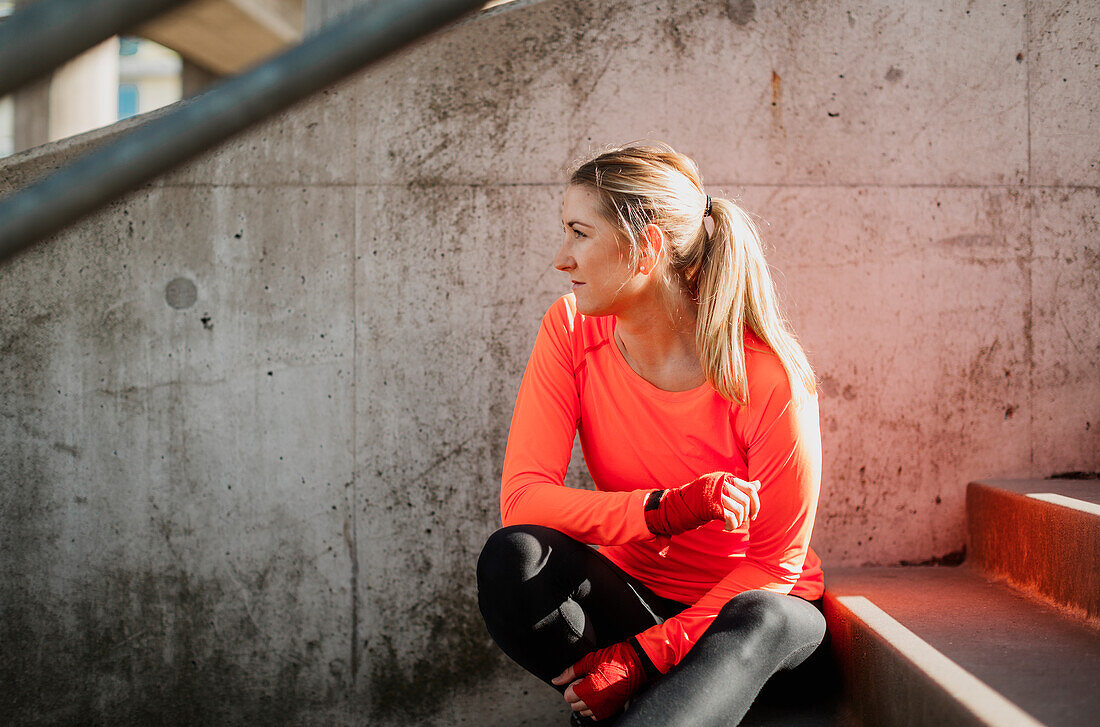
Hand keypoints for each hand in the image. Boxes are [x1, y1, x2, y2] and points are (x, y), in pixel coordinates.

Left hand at [551, 641, 645, 720]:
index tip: (581, 678)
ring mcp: (604, 707)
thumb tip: (557, 680)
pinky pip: (595, 715)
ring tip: (595, 687)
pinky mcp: (611, 709)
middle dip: (577, 693)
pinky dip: (594, 707)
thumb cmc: (615, 659)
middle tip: (587, 681)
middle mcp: (596, 702)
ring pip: (584, 711)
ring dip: (585, 701)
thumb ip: (570, 672)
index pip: (568, 696)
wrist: (636, 663)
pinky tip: (600, 694)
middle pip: (574, 705)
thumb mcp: (589, 660)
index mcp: (589, 689)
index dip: (572, 685)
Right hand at [645, 472, 759, 535]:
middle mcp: (723, 484)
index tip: (753, 514)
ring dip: (738, 521)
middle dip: (746, 514)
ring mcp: (717, 495)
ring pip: (739, 510)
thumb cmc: (704, 497)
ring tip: (732, 524)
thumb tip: (758, 484)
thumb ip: (740, 487)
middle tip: (742, 521)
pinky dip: (732, 525)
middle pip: (745, 501)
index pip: (750, 489)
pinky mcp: (712, 506)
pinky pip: (731, 517)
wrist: (682, 504)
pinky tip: (727, 528)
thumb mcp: (723, 489)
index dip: (755, 503)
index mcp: (727, 478)